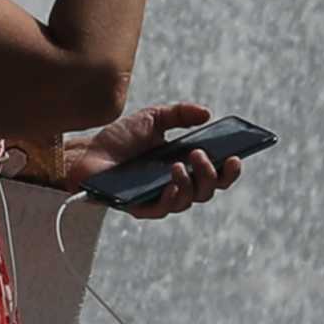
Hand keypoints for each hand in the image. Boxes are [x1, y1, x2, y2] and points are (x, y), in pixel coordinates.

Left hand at [64, 100, 245, 220]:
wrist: (88, 151)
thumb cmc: (120, 138)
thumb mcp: (153, 118)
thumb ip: (180, 113)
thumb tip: (207, 114)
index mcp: (185, 165)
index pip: (216, 174)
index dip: (230, 170)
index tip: (235, 157)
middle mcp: (176, 185)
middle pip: (208, 190)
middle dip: (211, 174)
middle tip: (201, 155)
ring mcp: (159, 198)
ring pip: (189, 201)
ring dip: (191, 183)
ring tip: (181, 164)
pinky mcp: (141, 208)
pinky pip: (163, 209)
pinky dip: (172, 196)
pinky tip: (172, 181)